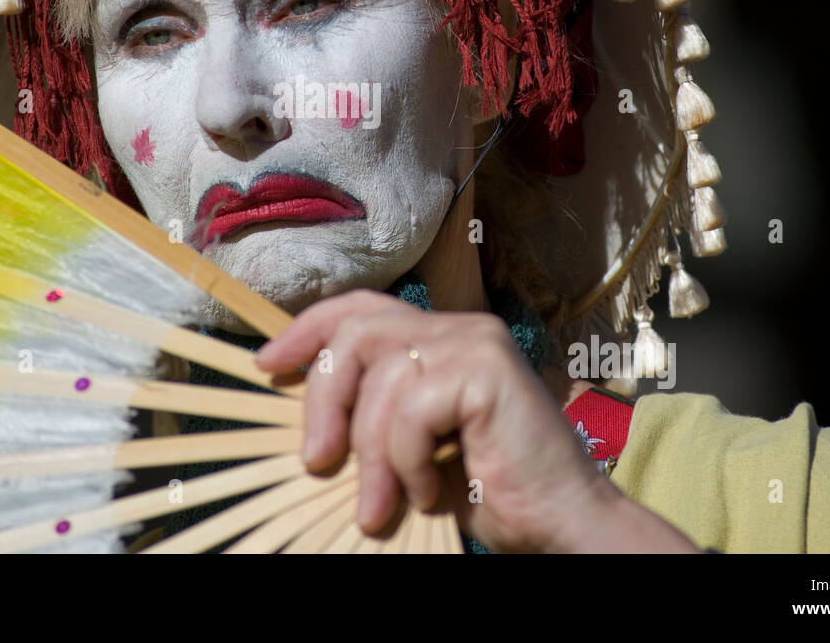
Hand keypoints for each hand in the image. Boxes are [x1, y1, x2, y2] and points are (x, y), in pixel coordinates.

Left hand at [255, 288, 701, 552]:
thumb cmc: (487, 491)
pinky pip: (411, 409)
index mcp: (440, 338)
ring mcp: (475, 344)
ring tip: (381, 505)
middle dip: (324, 397)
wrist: (559, 522)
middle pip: (356, 332)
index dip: (308, 328)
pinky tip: (428, 491)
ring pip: (381, 378)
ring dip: (371, 454)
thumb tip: (305, 419)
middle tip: (316, 460)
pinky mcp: (487, 371)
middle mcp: (458, 329)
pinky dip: (407, 460)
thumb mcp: (411, 447)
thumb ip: (374, 415)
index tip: (269, 365)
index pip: (359, 307)